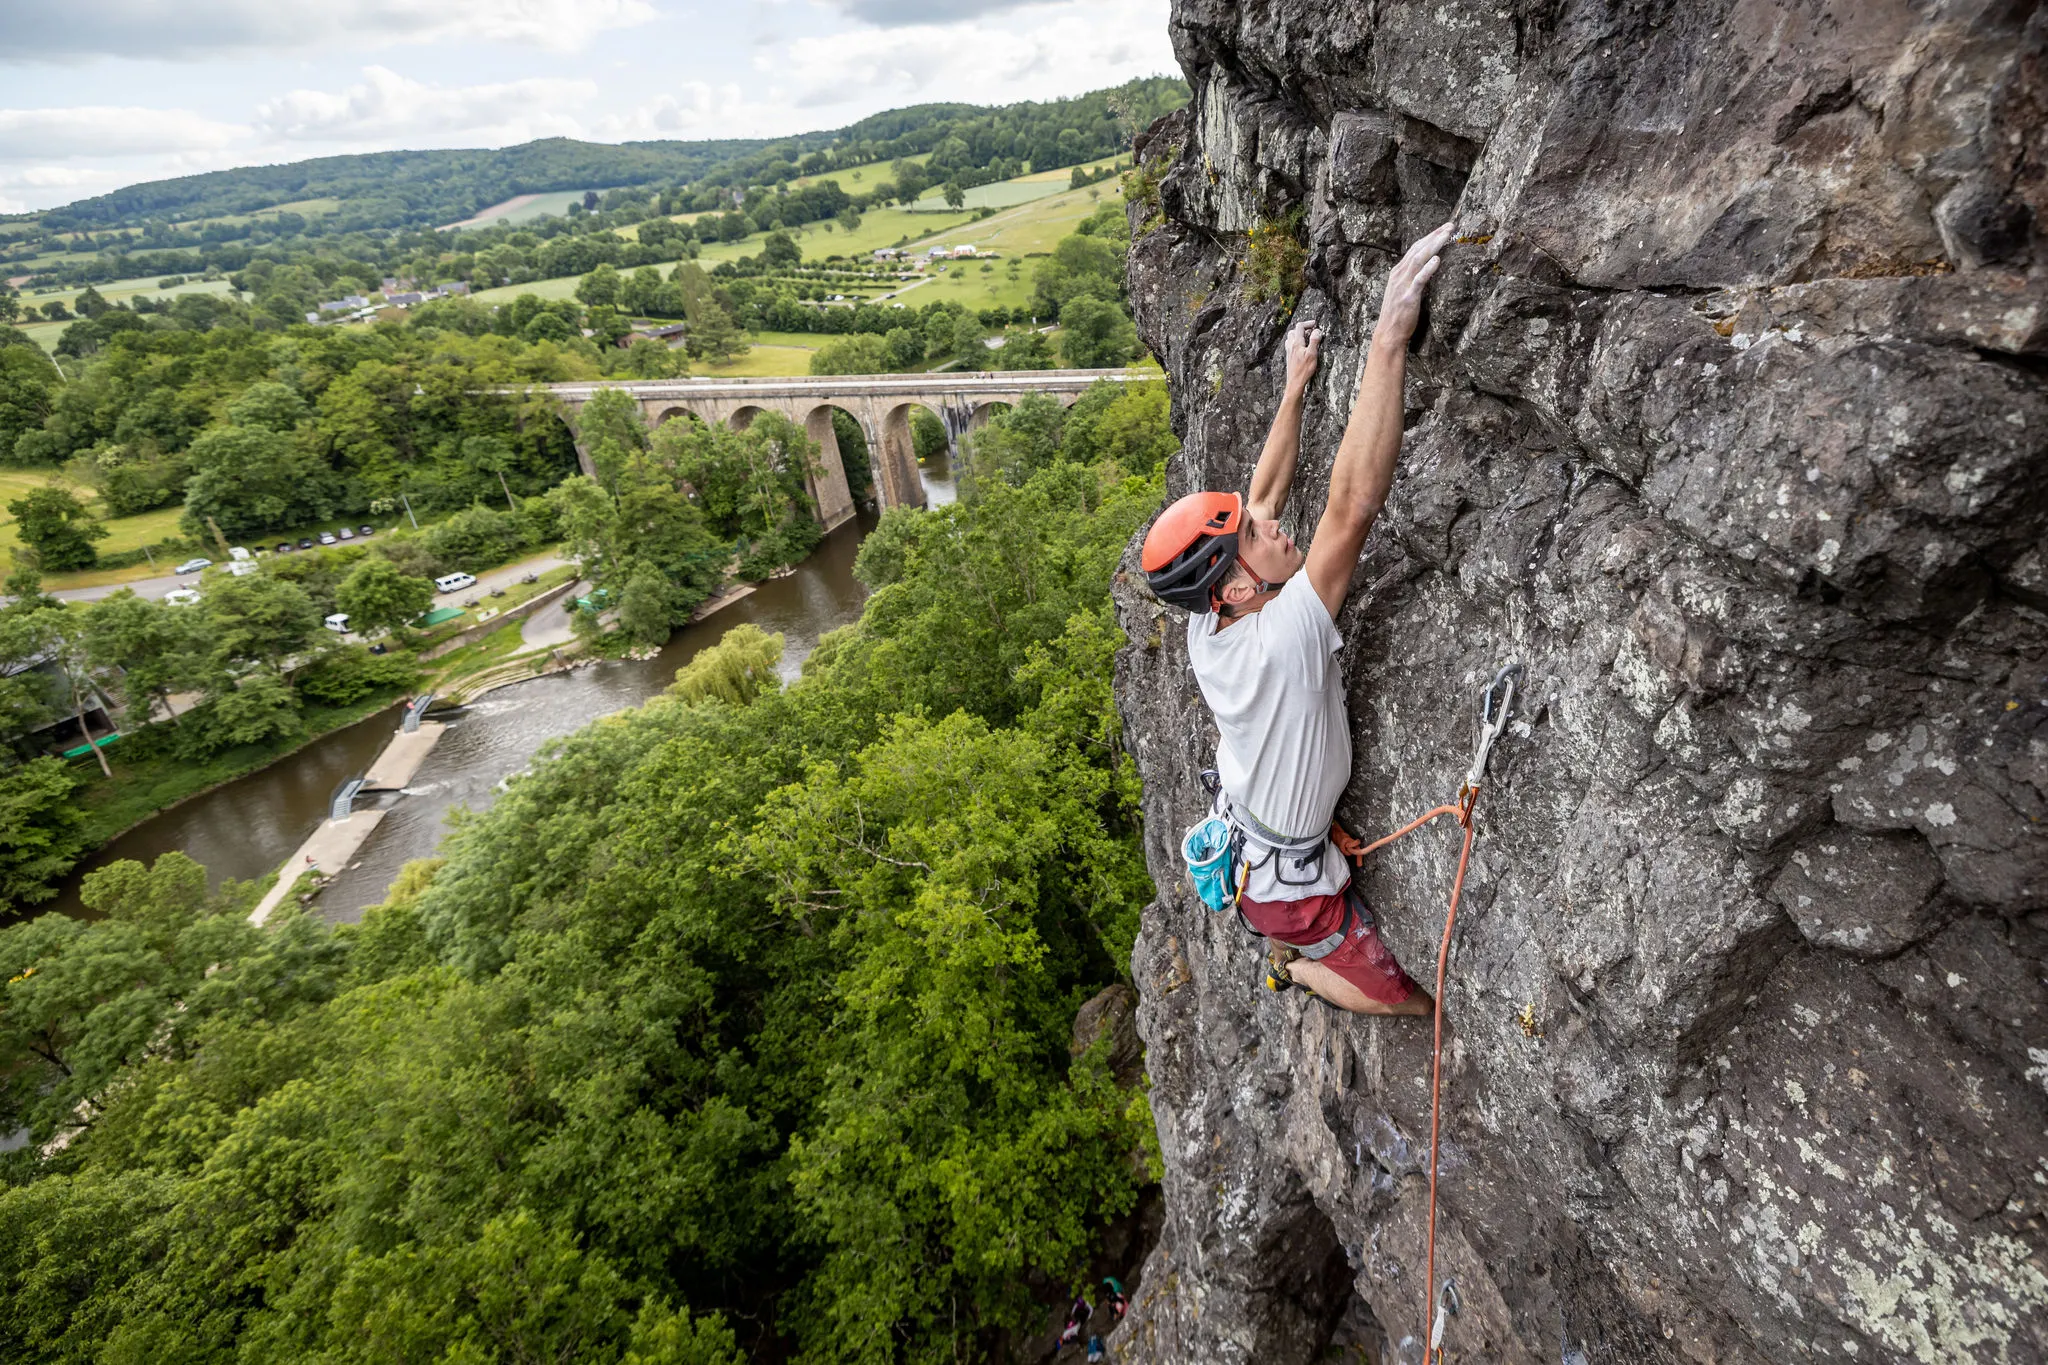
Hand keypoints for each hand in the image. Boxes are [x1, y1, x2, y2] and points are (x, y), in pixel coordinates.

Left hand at [1283, 316, 1321, 388]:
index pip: (1300, 326)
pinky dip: (1295, 342)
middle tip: (1311, 331)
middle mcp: (1291, 345)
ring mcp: (1289, 351)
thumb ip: (1314, 341)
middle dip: (1303, 328)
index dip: (1308, 323)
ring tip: (1306, 338)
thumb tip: (1317, 330)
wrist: (1295, 382)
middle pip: (1294, 331)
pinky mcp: (1289, 357)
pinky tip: (1301, 348)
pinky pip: (1290, 345)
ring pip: (1290, 338)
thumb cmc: (1304, 370)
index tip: (1315, 324)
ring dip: (1298, 335)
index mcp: (1296, 343)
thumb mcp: (1312, 354)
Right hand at [1374, 221, 1455, 345]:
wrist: (1388, 335)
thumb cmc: (1398, 315)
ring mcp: (1402, 285)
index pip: (1415, 249)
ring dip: (1433, 245)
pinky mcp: (1408, 297)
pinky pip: (1419, 280)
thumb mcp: (1403, 291)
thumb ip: (1413, 279)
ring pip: (1418, 259)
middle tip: (1450, 225)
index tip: (1443, 228)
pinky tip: (1437, 259)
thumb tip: (1428, 269)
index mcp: (1397, 273)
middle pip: (1418, 249)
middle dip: (1434, 236)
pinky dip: (1427, 268)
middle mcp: (1398, 275)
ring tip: (1447, 235)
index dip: (1429, 237)